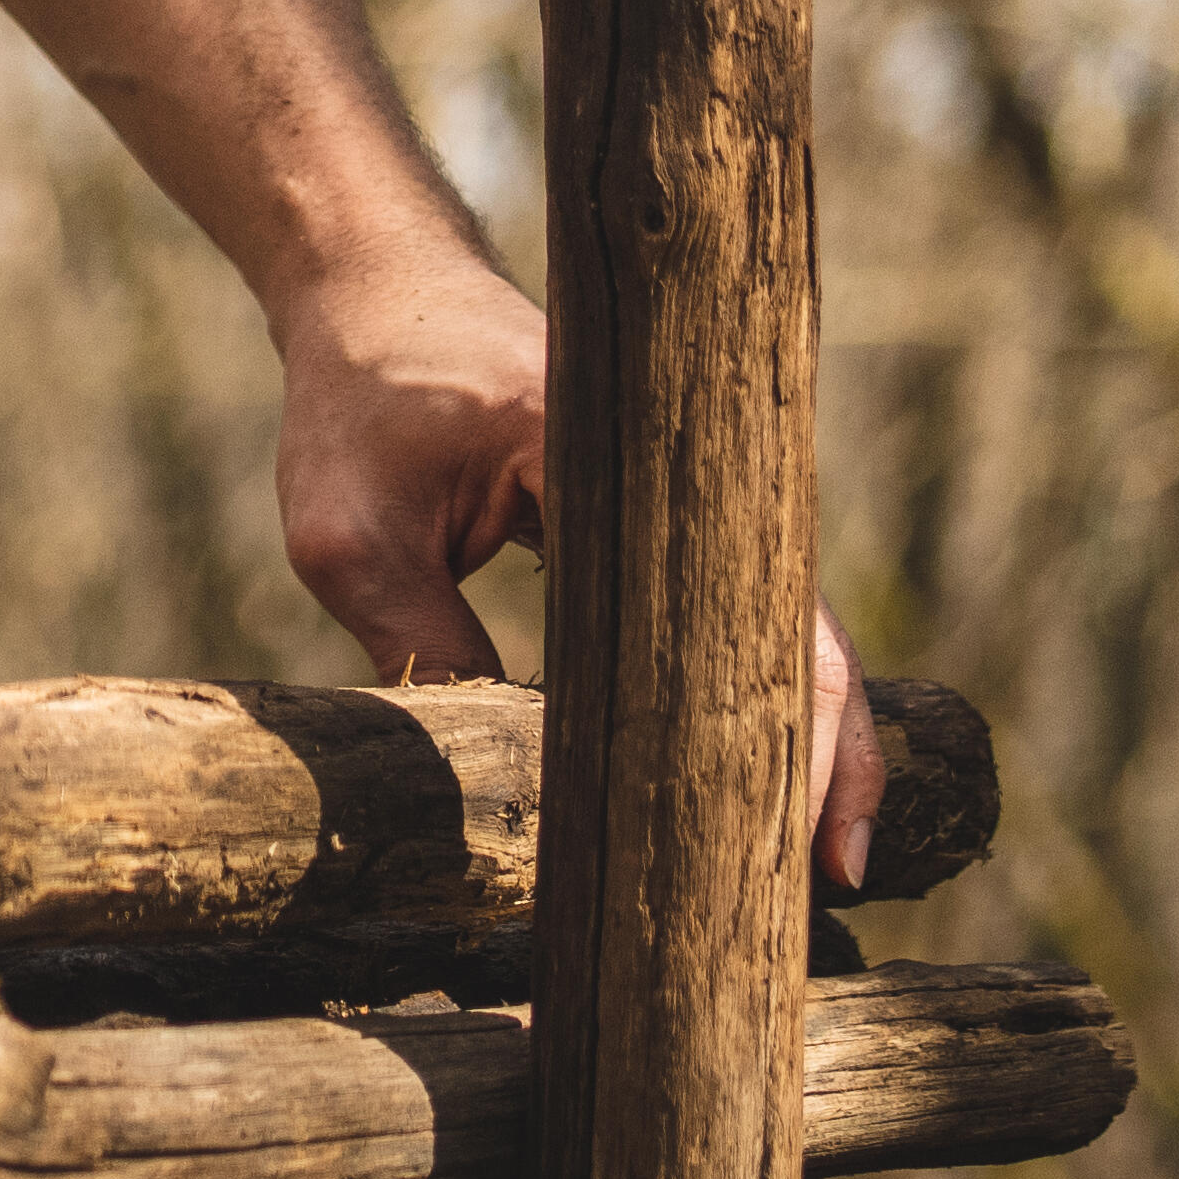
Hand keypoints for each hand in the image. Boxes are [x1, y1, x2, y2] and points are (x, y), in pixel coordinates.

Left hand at [266, 234, 886, 890]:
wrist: (370, 289)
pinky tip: (749, 795)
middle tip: (827, 889)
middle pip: (798, 628)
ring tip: (809, 872)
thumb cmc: (355, 396)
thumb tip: (501, 788)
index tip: (803, 836)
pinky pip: (732, 622)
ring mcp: (692, 495)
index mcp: (630, 449)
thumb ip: (422, 646)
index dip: (788, 727)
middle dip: (827, 760)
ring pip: (781, 631)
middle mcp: (693, 467)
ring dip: (801, 740)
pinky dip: (750, 704)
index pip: (746, 605)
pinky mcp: (671, 524)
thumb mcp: (351, 533)